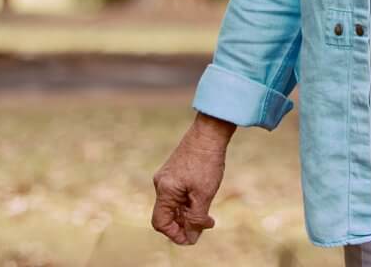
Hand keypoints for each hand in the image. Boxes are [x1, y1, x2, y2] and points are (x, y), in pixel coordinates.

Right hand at [150, 115, 232, 245]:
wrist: (210, 133)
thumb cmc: (207, 162)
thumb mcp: (204, 195)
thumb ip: (196, 218)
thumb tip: (190, 237)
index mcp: (164, 190)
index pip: (160, 223)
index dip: (174, 234)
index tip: (191, 238)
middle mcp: (161, 184)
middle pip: (167, 214)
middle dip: (183, 225)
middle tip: (203, 228)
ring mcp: (166, 177)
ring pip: (173, 204)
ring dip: (187, 214)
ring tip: (207, 217)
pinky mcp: (174, 171)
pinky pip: (177, 194)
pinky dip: (188, 203)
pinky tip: (202, 202)